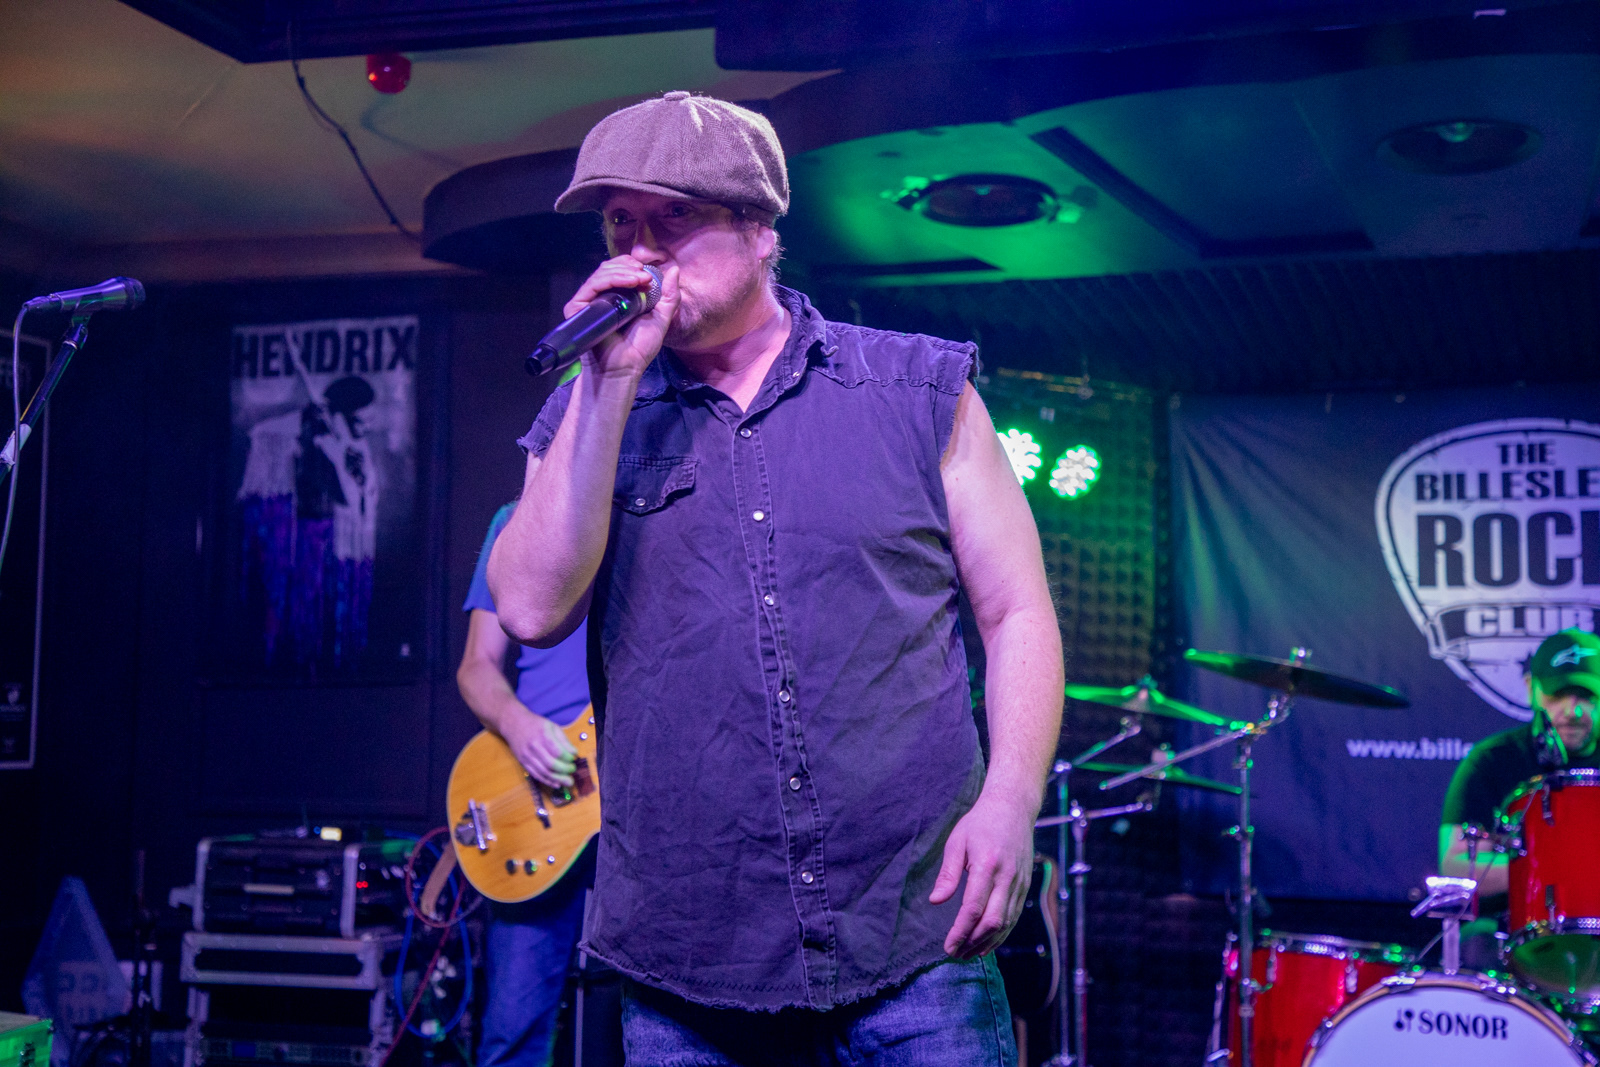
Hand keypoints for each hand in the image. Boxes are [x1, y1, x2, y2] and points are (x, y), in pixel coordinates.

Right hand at [500, 710, 577, 788]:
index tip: (574, 759)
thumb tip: (574, 753)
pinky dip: (547, 781)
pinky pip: (536, 775)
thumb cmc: (535, 724)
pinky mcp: (523, 762)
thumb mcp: (552, 726)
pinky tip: (556, 783)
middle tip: (573, 770)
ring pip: (544, 772)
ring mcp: (527, 756)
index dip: (568, 758)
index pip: (558, 751)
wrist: (513, 724)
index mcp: (543, 735)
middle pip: (551, 764)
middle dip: (565, 770)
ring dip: (558, 779)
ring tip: (568, 782)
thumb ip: (563, 740)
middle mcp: (534, 746)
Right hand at [563, 256, 680, 380]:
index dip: (632, 266)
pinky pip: (592, 285)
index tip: (648, 274)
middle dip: (629, 266)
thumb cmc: (639, 348)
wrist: (624, 367)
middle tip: (646, 276)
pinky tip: (629, 282)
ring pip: (601, 273)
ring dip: (624, 271)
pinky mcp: (577, 308)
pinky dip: (611, 279)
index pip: (619, 270)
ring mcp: (588, 302)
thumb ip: (669, 295)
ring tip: (641, 279)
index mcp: (617, 297)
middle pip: (609, 268)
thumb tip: (674, 269)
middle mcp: (601, 297)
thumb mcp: (661, 318)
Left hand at [931, 792, 1036, 958]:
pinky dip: (1001, 935)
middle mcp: (1007, 878)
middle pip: (992, 921)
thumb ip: (948, 874)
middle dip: (973, 942)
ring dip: (987, 943)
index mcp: (987, 865)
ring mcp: (1019, 884)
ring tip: (968, 954)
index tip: (948, 946)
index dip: (960, 932)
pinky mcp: (1025, 887)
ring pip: (1006, 923)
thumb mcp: (957, 841)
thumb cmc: (980, 824)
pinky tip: (987, 944)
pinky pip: (1014, 917)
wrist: (1013, 808)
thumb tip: (936, 901)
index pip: (973, 908)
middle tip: (955, 954)